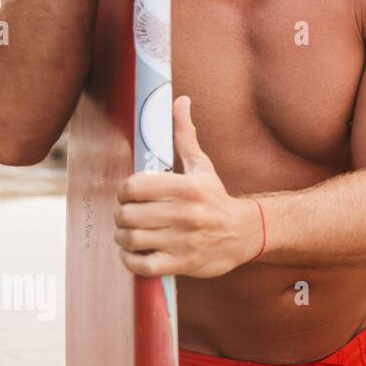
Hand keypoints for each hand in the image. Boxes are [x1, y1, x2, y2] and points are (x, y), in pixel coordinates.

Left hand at [113, 95, 261, 277]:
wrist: (243, 234)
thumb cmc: (216, 198)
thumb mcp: (202, 166)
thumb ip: (185, 135)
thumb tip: (180, 101)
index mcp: (189, 187)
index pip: (135, 186)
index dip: (124, 190)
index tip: (129, 194)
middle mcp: (187, 214)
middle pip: (129, 214)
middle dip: (121, 215)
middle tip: (126, 214)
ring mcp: (184, 240)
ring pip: (132, 239)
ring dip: (123, 236)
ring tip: (128, 232)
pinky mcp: (182, 263)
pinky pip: (142, 265)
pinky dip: (130, 259)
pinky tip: (134, 251)